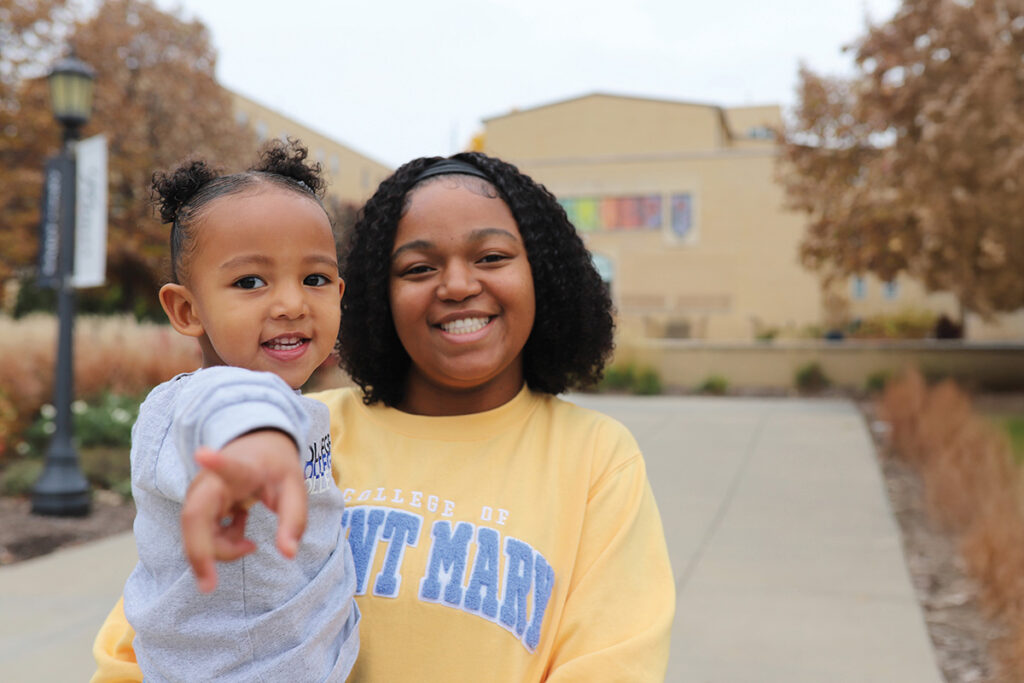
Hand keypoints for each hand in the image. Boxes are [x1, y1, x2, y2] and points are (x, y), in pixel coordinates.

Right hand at [181, 430, 307, 591]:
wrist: (257, 449)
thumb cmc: (275, 468)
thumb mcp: (295, 488)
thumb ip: (294, 520)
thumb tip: (289, 554)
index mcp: (243, 468)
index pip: (229, 466)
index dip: (216, 462)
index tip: (202, 453)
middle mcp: (212, 480)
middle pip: (195, 517)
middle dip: (200, 551)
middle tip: (209, 585)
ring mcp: (199, 494)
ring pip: (197, 533)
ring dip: (222, 549)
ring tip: (250, 545)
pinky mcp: (196, 507)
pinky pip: (201, 535)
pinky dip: (220, 545)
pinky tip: (239, 532)